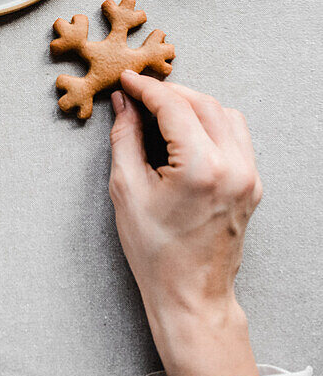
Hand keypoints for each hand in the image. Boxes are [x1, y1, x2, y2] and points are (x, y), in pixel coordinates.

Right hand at [109, 72, 262, 375]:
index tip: (127, 81)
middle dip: (169, 91)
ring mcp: (248, 176)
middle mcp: (232, 167)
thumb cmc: (156, 252)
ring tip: (162, 107)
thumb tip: (123, 102)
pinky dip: (212, 122)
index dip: (146, 88)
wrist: (191, 295)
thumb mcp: (127, 189)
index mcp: (200, 168)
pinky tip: (186, 129)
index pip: (173, 106)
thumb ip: (125, 137)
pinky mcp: (252, 184)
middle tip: (140, 91)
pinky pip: (236, 135)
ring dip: (193, 103)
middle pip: (203, 102)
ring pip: (225, 113)